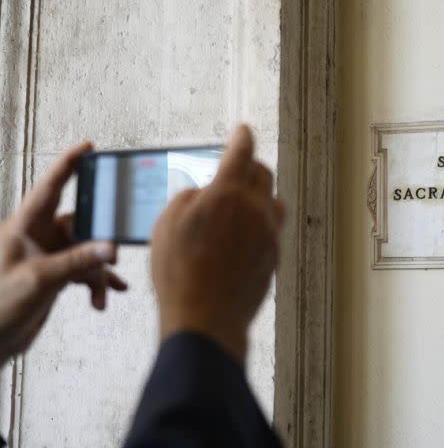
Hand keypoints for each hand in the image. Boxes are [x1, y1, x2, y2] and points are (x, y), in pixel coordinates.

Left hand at [0, 143, 126, 364]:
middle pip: (80, 223)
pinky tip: (104, 299)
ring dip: (98, 271)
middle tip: (115, 250)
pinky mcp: (55, 275)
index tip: (88, 147)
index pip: (50, 186)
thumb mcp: (41, 279)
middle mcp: (37, 236)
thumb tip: (111, 248)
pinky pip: (84, 270)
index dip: (68, 164)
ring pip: (87, 250)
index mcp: (24, 226)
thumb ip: (78, 261)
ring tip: (106, 291)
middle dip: (100, 239)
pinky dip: (96, 283)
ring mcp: (48, 256)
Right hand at [151, 125, 284, 364]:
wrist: (206, 317)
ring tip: (243, 202)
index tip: (242, 130)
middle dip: (250, 165)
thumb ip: (189, 198)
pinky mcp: (273, 257)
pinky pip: (271, 230)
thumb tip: (203, 194)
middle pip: (263, 174)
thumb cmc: (179, 271)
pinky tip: (242, 236)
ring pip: (273, 202)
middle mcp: (255, 209)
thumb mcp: (166, 224)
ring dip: (260, 195)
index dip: (241, 136)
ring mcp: (269, 234)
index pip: (241, 152)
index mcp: (227, 193)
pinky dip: (259, 224)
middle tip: (237, 168)